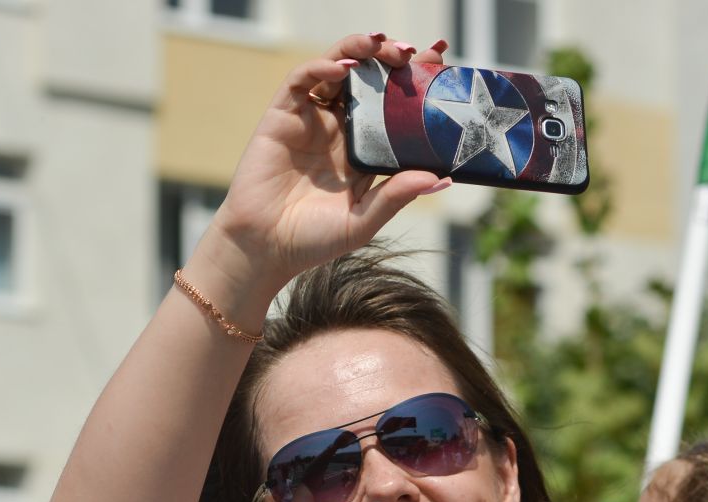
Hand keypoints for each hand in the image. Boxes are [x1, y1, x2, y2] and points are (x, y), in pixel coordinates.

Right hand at [193, 34, 450, 298]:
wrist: (266, 249)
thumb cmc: (313, 239)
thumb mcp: (364, 219)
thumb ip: (397, 195)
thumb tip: (441, 178)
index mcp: (362, 147)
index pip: (392, 102)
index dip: (414, 78)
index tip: (439, 60)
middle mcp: (337, 127)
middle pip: (367, 77)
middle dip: (390, 57)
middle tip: (412, 52)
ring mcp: (309, 119)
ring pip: (335, 67)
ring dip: (358, 50)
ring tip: (380, 45)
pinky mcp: (281, 117)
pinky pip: (300, 80)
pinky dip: (321, 66)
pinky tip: (342, 67)